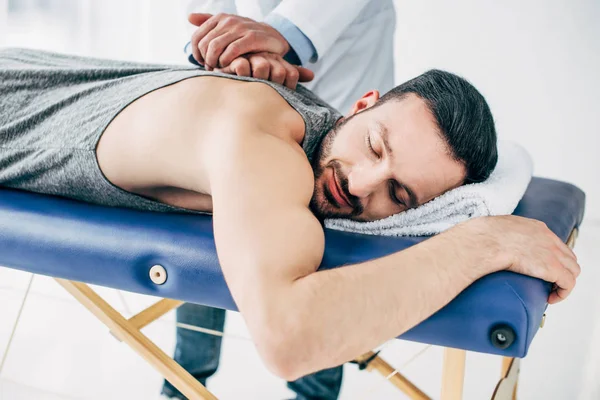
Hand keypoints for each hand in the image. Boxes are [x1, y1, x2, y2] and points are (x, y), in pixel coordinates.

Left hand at [189, 13, 289, 68]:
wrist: (273, 38)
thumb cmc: (246, 35)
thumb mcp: (228, 26)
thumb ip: (208, 21)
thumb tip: (189, 17)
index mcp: (220, 18)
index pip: (197, 37)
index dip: (197, 53)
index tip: (203, 62)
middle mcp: (228, 21)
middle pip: (205, 44)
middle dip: (206, 60)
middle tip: (212, 68)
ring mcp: (240, 28)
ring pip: (216, 47)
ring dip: (215, 62)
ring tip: (220, 68)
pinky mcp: (252, 38)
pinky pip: (232, 51)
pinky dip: (227, 61)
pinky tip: (229, 66)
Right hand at [213, 52, 313, 89]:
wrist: (229, 83)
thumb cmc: (254, 86)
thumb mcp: (274, 83)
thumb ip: (291, 77)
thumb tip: (312, 75)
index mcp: (278, 63)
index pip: (291, 74)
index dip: (286, 87)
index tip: (276, 93)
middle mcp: (267, 58)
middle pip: (278, 71)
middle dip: (271, 84)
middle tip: (261, 89)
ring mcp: (251, 57)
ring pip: (262, 66)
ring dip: (256, 79)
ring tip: (249, 84)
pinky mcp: (234, 59)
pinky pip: (243, 66)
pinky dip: (241, 74)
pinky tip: (238, 79)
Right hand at [460, 215, 579, 303]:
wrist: (484, 242)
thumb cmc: (482, 238)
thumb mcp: (495, 228)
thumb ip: (501, 235)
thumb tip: (489, 243)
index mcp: (535, 227)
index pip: (554, 243)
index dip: (551, 258)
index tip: (540, 267)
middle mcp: (549, 238)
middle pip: (567, 256)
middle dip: (560, 270)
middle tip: (546, 282)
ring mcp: (553, 253)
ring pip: (572, 270)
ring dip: (562, 282)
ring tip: (549, 292)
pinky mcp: (553, 268)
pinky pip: (568, 284)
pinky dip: (562, 293)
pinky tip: (550, 299)